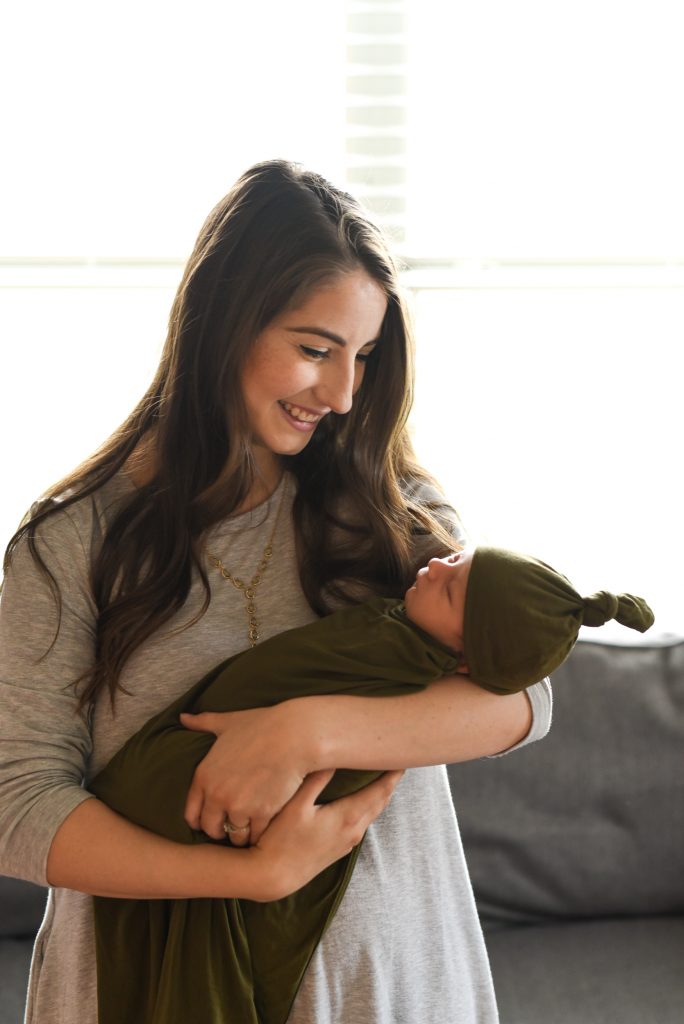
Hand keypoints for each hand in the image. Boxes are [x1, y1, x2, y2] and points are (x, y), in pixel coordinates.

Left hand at [180, 704, 309, 844]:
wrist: (294, 734)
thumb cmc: (262, 725)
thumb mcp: (228, 722)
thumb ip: (203, 722)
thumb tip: (183, 716)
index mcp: (204, 775)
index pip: (192, 815)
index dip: (202, 819)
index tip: (215, 817)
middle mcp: (217, 794)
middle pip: (212, 830)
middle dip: (222, 829)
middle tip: (235, 823)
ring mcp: (239, 806)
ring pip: (235, 837)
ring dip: (243, 834)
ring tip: (252, 826)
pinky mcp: (262, 813)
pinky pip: (256, 836)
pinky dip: (261, 833)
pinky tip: (267, 825)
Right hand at [248, 768, 403, 901]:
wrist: (272, 877)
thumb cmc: (281, 839)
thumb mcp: (296, 804)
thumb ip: (316, 779)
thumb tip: (332, 754)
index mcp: (348, 817)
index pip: (380, 791)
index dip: (392, 774)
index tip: (402, 757)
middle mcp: (353, 831)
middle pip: (380, 802)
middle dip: (390, 781)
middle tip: (397, 760)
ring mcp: (347, 841)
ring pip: (372, 813)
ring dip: (380, 794)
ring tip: (383, 775)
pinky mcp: (339, 848)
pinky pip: (362, 821)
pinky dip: (368, 806)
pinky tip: (362, 798)